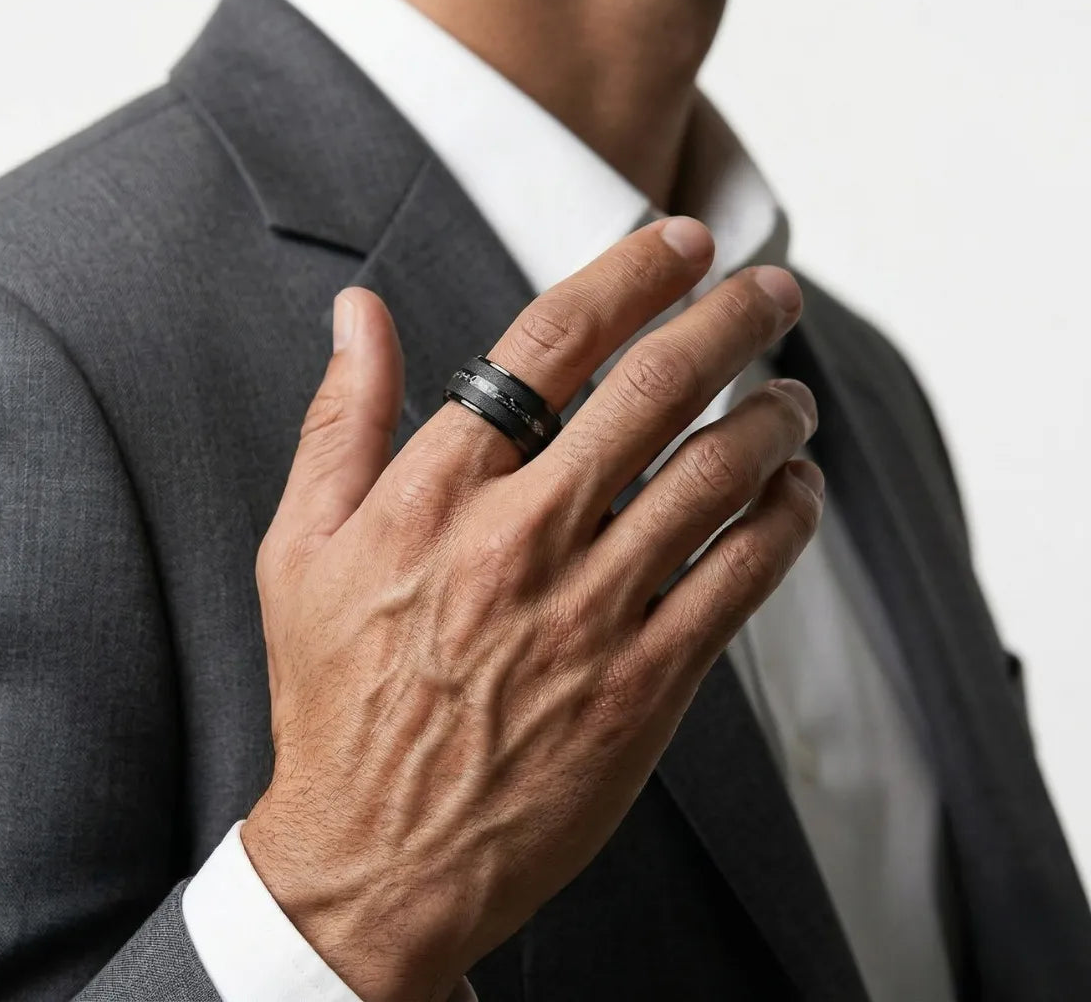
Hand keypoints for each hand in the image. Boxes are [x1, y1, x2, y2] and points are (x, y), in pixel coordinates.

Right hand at [242, 216, 821, 1001]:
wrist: (376, 858)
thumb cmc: (332, 695)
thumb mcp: (300, 546)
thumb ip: (341, 419)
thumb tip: (356, 310)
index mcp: (433, 494)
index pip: (547, 343)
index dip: (628, 274)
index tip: (681, 240)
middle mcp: (519, 538)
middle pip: (653, 390)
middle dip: (729, 320)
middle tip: (771, 288)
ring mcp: (589, 613)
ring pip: (714, 476)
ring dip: (771, 418)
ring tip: (791, 393)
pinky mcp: (645, 687)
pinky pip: (741, 579)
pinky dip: (787, 519)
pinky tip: (798, 491)